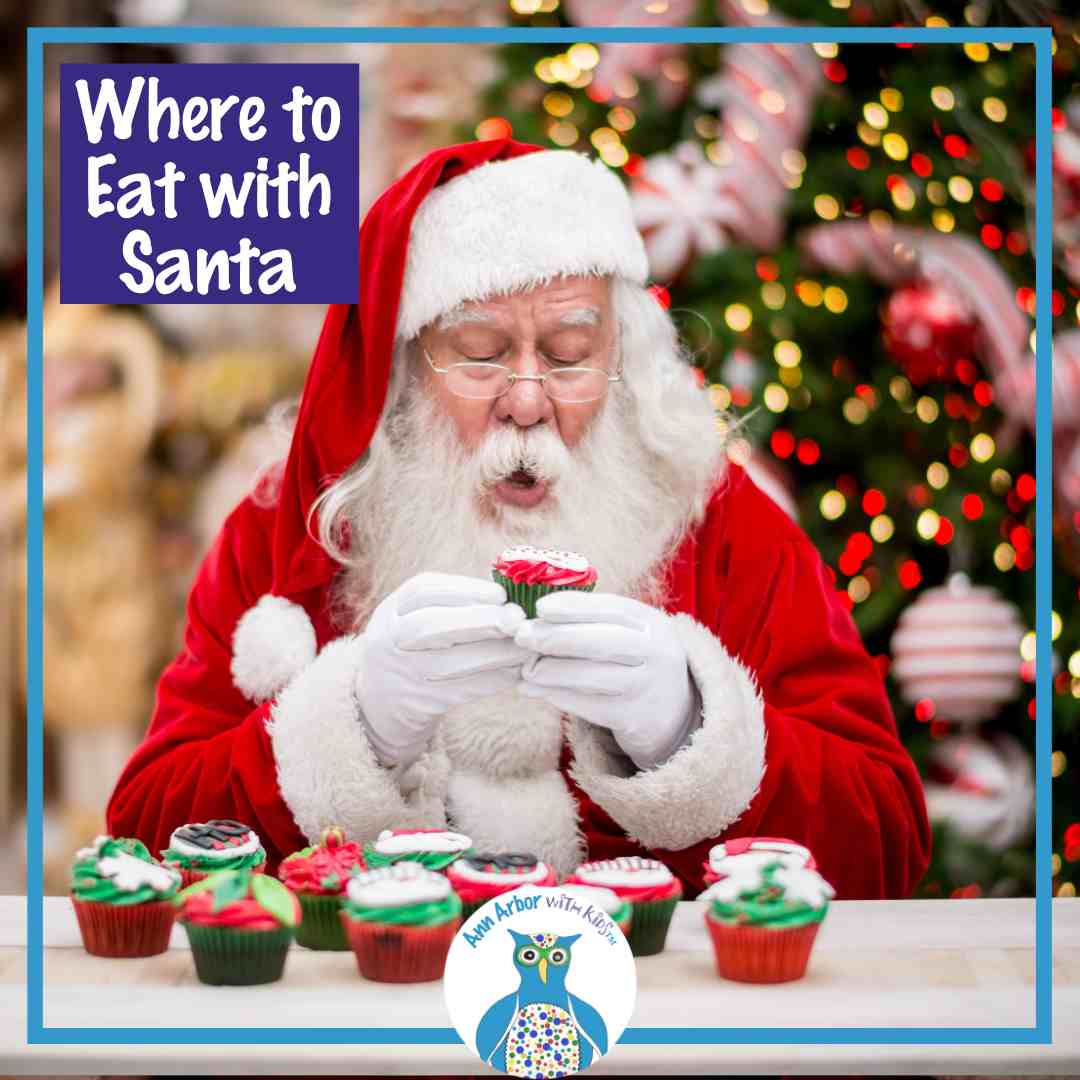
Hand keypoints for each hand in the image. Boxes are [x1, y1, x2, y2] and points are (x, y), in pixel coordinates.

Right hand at [355, 572, 528, 765]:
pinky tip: (515, 670)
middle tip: (516, 619)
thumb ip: (454, 603)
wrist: (380, 701)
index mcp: (392, 609)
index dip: (465, 590)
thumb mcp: (416, 617)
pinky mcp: (419, 704)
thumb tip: (511, 595)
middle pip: (430, 625)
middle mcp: (389, 640)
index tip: (501, 594)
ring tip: (524, 646)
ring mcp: (401, 674)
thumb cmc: (415, 647)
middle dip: (479, 620)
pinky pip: (461, 691)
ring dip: (494, 653)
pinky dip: (492, 680)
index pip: (423, 591)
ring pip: (448, 663)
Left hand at [515, 591, 696, 769]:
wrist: (674, 712)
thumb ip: (594, 621)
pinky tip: (533, 690)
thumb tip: (538, 613)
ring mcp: (647, 686)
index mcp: (651, 622)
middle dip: (557, 637)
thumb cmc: (635, 661)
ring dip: (553, 671)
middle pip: (603, 641)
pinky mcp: (634, 717)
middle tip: (522, 635)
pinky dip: (558, 697)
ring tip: (525, 668)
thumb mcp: (630, 633)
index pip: (612, 608)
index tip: (540, 607)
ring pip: (593, 676)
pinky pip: (590, 706)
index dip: (574, 606)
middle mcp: (655, 652)